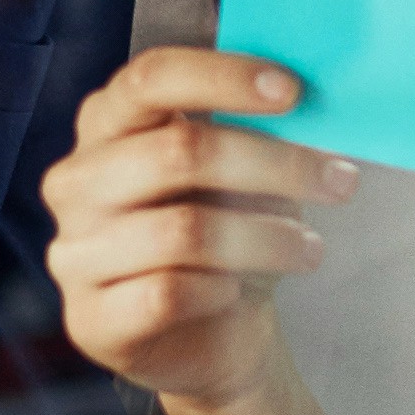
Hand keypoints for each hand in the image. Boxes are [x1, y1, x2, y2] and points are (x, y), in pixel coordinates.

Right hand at [40, 46, 354, 414]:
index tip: (292, 91)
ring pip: (183, 230)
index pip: (150, 78)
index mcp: (106, 125)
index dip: (223, 77)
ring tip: (309, 248)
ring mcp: (75, 252)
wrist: (212, 336)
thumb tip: (309, 92)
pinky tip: (239, 290)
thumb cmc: (225, 236)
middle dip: (274, 164)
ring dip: (267, 238)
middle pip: (178, 153)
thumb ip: (253, 127)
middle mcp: (77, 182)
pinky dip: (220, 290)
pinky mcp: (91, 319)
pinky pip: (168, 294)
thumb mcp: (240, 171)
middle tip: (339, 181)